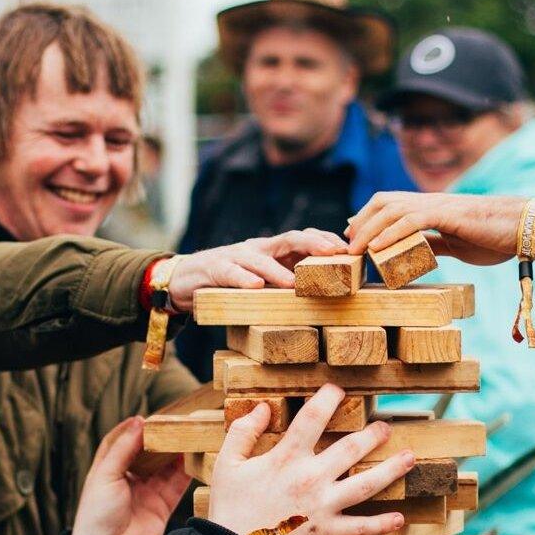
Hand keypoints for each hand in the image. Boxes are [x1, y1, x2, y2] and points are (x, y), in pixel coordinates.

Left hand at [68, 417, 191, 534]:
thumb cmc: (97, 516)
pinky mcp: (162, 506)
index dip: (135, 429)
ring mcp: (146, 493)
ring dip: (176, 452)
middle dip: (161, 438)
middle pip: (148, 453)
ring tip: (188, 435)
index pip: (122, 442)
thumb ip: (124, 448)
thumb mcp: (105, 475)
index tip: (149, 417)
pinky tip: (194, 456)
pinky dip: (186, 471)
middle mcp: (128, 480)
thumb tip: (140, 421)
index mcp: (108, 470)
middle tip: (175, 422)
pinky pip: (177, 485)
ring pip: (165, 466)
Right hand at [168, 229, 349, 311]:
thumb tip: (324, 295)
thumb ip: (287, 281)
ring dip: (279, 270)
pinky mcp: (215, 268)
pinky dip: (243, 278)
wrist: (185, 280)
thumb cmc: (232, 283)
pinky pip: (231, 272)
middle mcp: (258, 249)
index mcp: (273, 251)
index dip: (326, 241)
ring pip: (261, 258)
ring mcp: (236, 256)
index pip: (304, 239)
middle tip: (334, 253)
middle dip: (314, 244)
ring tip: (294, 283)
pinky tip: (255, 287)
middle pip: (290, 239)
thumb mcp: (263, 280)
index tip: (349, 251)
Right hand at [203, 384, 415, 534]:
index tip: (338, 391)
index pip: (312, 417)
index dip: (328, 399)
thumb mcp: (227, 464)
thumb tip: (261, 407)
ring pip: (365, 484)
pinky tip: (399, 518)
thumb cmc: (229, 508)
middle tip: (385, 427)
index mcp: (286, 457)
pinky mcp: (327, 532)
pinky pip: (360, 528)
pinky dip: (381, 524)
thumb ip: (243, 432)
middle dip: (372, 435)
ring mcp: (323, 505)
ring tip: (409, 458)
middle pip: (350, 448)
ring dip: (391, 470)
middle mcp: (311, 477)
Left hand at [347, 192, 534, 266]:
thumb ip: (435, 244)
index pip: (391, 204)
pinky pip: (411, 220)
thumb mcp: (457, 244)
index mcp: (432, 207)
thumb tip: (417, 251)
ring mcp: (438, 205)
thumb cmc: (496, 237)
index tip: (353, 236)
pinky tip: (376, 246)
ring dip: (368, 228)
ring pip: (392, 208)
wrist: (525, 228)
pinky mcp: (447, 214)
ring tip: (353, 248)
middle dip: (361, 220)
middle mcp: (431, 201)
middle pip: (383, 201)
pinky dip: (390, 233)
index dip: (368, 217)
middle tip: (347, 244)